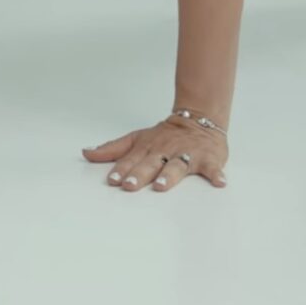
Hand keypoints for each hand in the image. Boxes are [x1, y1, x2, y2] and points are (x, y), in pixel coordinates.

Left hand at [82, 113, 228, 191]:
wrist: (200, 119)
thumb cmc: (165, 136)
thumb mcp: (137, 139)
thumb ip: (112, 149)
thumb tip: (85, 153)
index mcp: (148, 147)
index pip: (132, 159)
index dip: (122, 169)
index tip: (113, 180)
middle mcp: (165, 151)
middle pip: (151, 163)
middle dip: (140, 174)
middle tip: (130, 185)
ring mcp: (187, 154)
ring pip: (177, 165)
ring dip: (169, 175)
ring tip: (162, 185)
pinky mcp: (208, 158)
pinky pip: (212, 167)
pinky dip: (216, 174)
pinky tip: (219, 182)